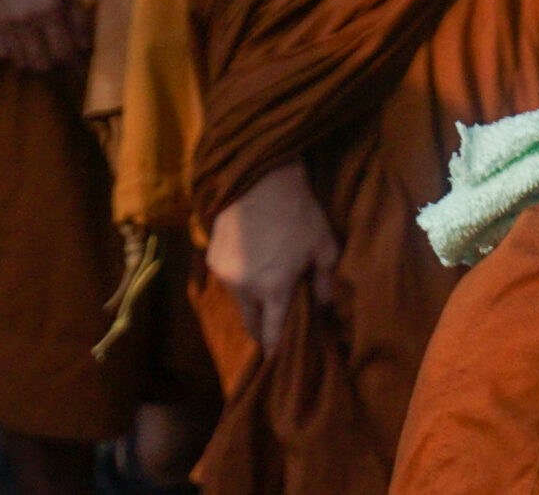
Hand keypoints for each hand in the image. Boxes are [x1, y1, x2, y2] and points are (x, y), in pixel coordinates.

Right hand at [0, 0, 81, 73]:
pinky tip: (23, 51)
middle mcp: (28, 21)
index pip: (64, 52)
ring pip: (21, 61)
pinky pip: (1, 52)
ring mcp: (7, 23)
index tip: (82, 72)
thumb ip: (78, 16)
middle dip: (56, 69)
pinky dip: (14, 56)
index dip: (75, 66)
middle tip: (64, 66)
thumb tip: (86, 46)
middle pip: (42, 63)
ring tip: (45, 59)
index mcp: (51, 10)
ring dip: (35, 64)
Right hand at [205, 162, 340, 354]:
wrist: (259, 179)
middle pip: (251, 324)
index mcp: (274, 289)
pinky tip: (252, 265)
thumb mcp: (324, 246)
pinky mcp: (212, 259)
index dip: (276, 348)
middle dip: (262, 331)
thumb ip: (326, 281)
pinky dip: (239, 280)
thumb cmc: (298, 212)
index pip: (272, 332)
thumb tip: (324, 305)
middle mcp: (244, 289)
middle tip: (273, 332)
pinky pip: (228, 280)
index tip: (279, 360)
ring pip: (238, 302)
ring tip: (266, 292)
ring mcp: (224, 275)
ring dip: (251, 303)